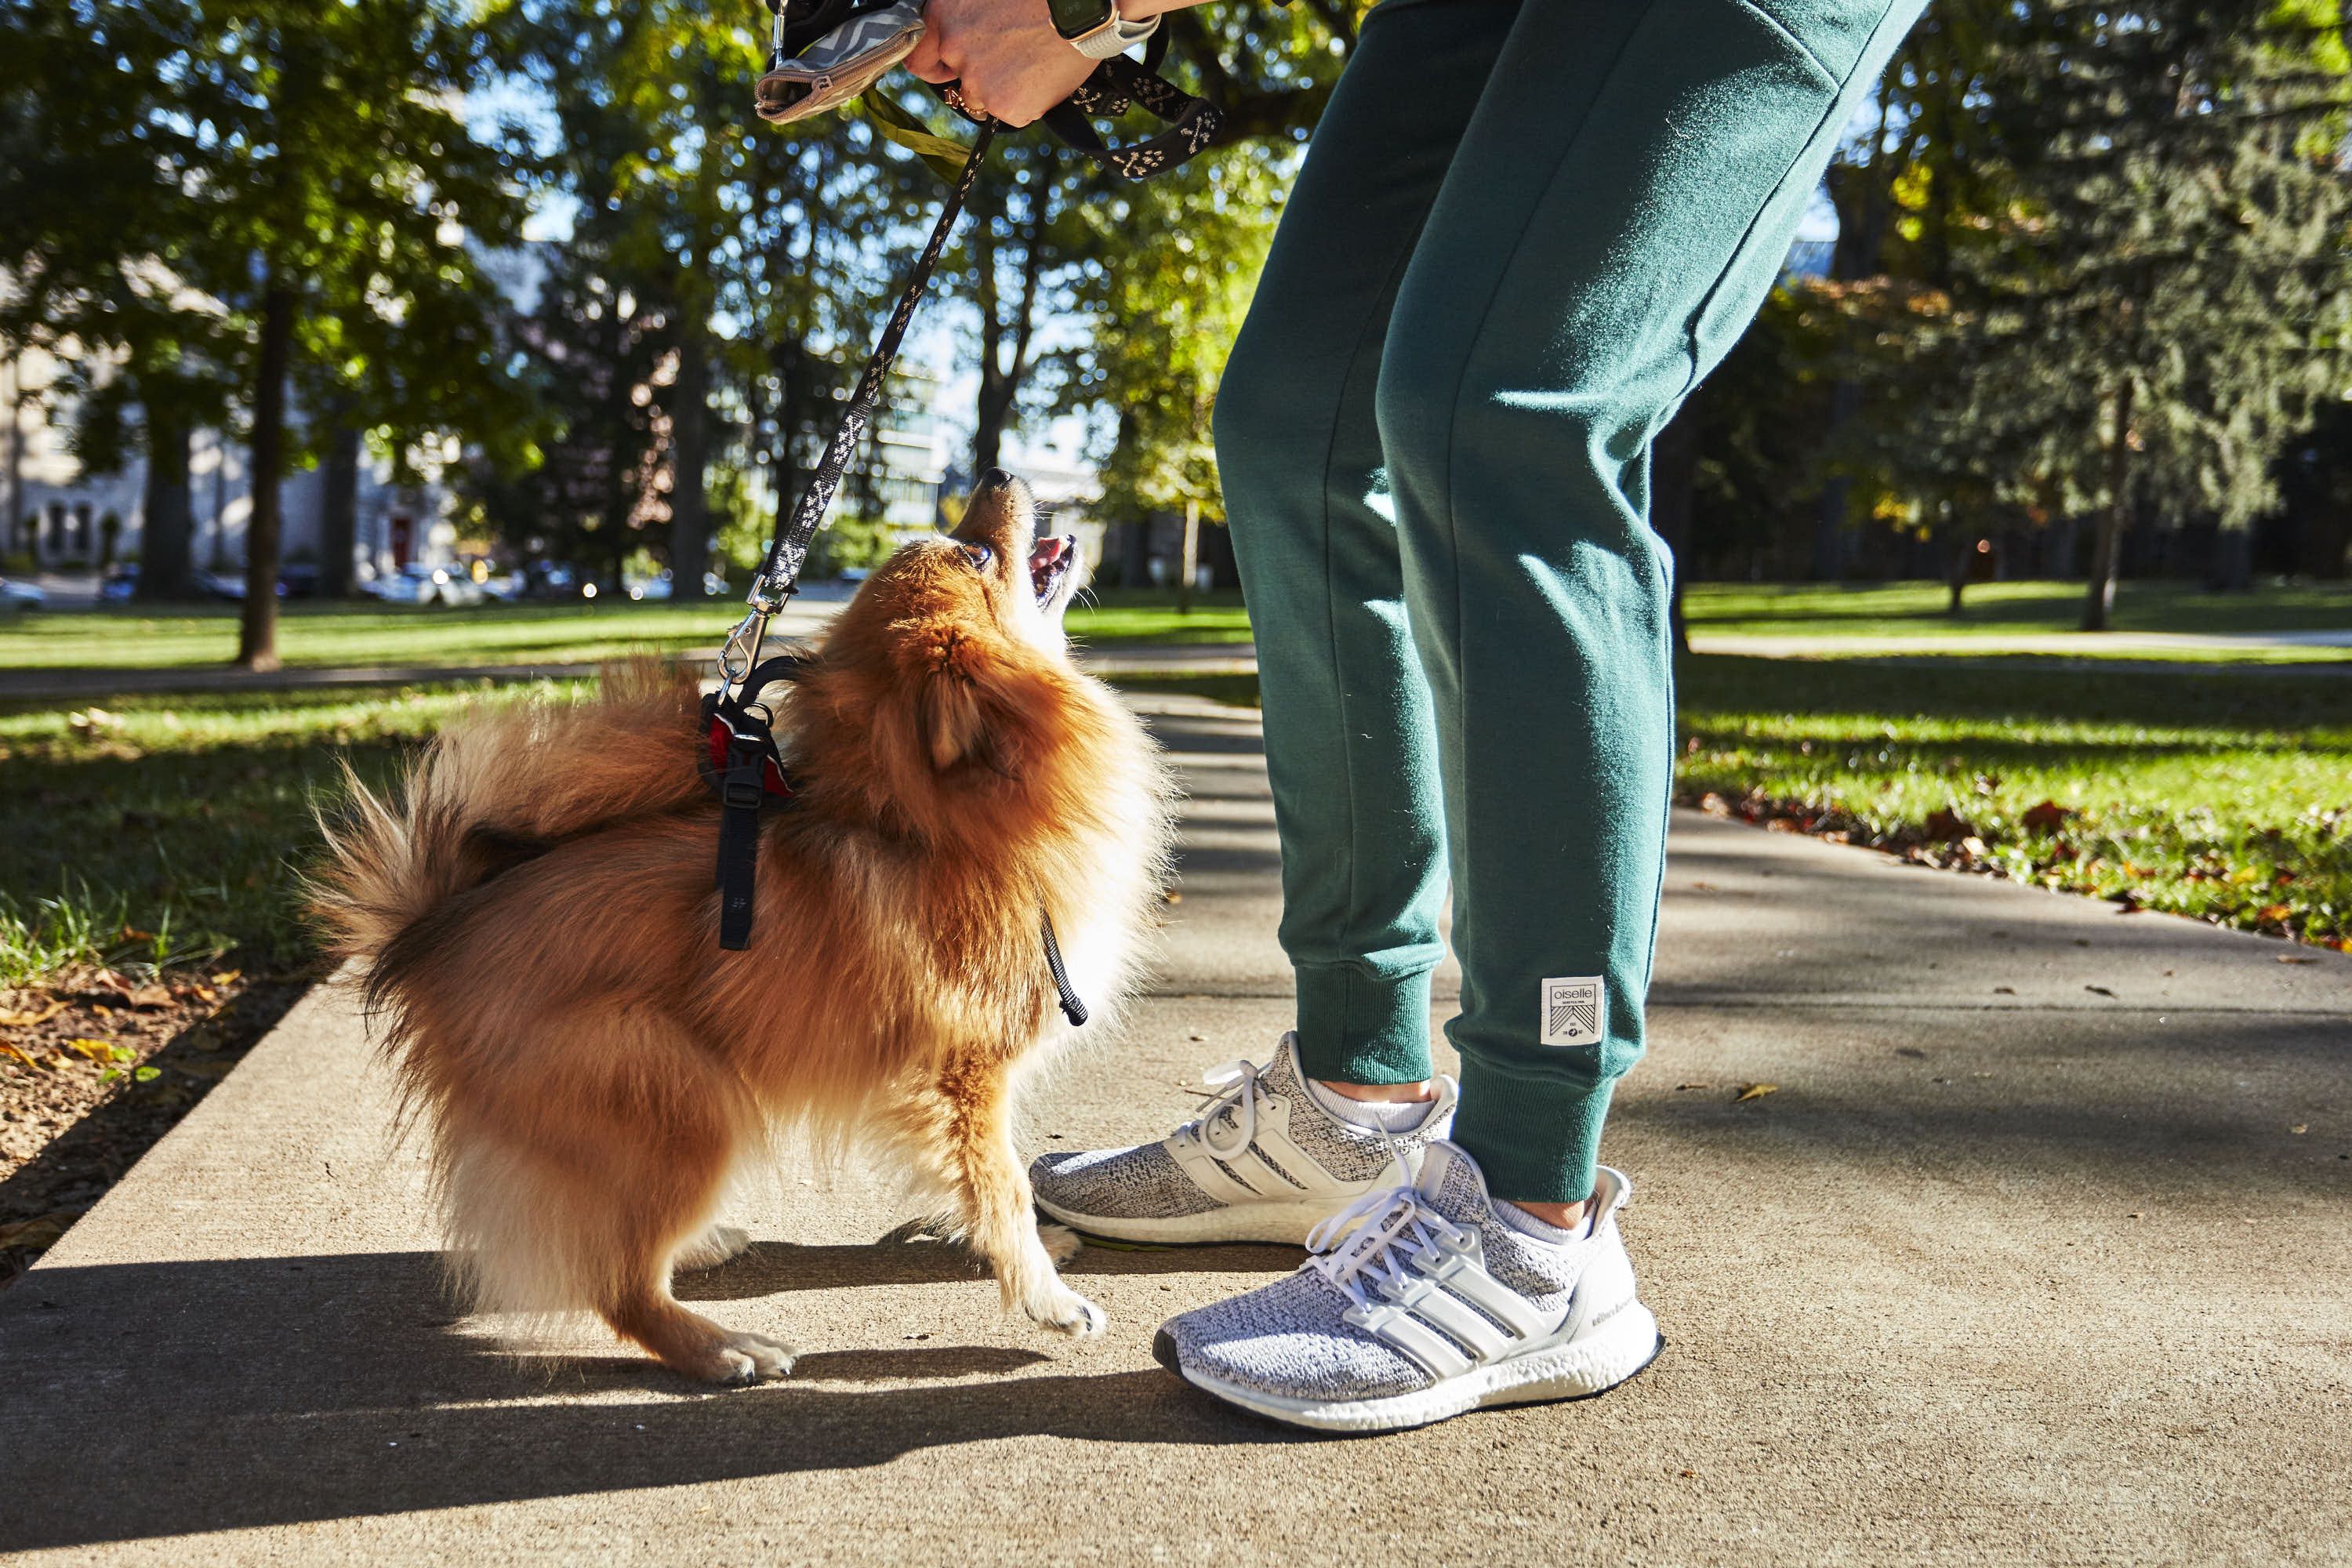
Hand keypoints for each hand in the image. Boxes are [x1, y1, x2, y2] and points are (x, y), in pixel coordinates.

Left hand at [905, 0, 1097, 126]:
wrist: (1079, 8)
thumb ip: (964, 21)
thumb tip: (960, 42)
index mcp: (944, 17)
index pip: (920, 60)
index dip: (937, 67)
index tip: (948, 70)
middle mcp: (955, 51)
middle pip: (959, 83)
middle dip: (981, 77)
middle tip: (1012, 58)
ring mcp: (979, 82)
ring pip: (985, 100)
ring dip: (1004, 89)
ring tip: (1032, 62)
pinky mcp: (1007, 106)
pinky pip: (1012, 112)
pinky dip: (1027, 100)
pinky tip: (1043, 75)